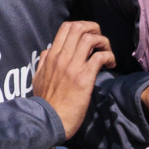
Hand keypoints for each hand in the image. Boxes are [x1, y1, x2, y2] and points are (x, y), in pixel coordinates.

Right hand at [32, 21, 115, 139]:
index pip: (66, 27)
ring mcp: (73, 67)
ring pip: (90, 38)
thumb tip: (49, 52)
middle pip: (79, 27)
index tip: (89, 38)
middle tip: (100, 41)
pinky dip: (108, 56)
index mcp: (51, 56)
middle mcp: (61, 57)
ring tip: (107, 53)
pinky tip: (110, 64)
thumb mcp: (37, 78)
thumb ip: (43, 63)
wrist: (47, 121)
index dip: (82, 27)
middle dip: (94, 28)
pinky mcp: (84, 78)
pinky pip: (99, 57)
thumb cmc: (45, 103)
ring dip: (103, 42)